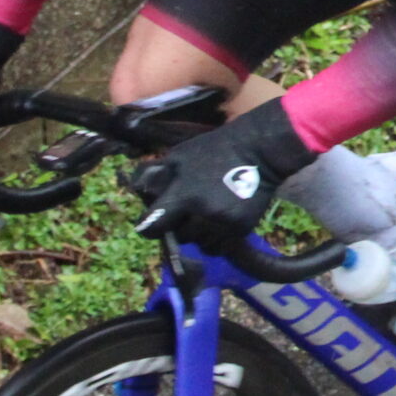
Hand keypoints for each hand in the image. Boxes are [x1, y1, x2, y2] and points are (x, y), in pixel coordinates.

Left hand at [131, 99, 313, 249]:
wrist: (258, 151)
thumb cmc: (214, 150)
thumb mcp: (179, 155)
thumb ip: (157, 174)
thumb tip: (137, 189)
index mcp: (183, 195)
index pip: (153, 225)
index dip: (147, 226)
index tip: (149, 224)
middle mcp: (203, 214)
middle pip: (179, 238)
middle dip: (177, 228)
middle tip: (183, 215)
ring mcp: (224, 224)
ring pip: (201, 245)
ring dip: (198, 236)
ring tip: (203, 219)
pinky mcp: (242, 229)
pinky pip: (220, 245)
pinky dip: (216, 238)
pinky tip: (219, 222)